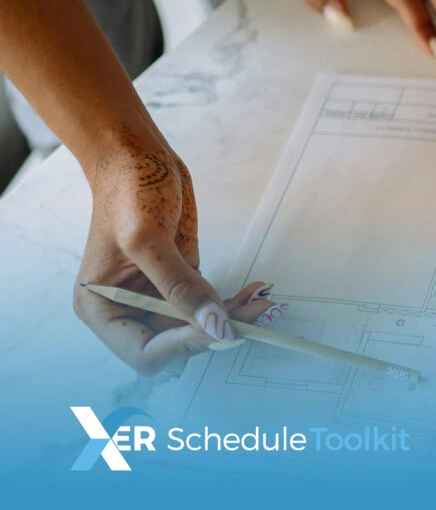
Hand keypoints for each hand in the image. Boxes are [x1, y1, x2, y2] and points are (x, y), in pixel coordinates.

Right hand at [73, 136, 276, 374]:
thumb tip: (214, 325)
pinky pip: (208, 305)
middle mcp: (127, 309)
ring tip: (260, 302)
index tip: (220, 329)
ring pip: (198, 327)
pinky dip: (232, 303)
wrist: (138, 158)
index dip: (184, 346)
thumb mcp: (149, 240)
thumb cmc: (128, 191)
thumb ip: (181, 287)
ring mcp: (156, 297)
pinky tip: (253, 292)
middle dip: (214, 333)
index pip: (145, 351)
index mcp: (101, 307)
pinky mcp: (181, 281)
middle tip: (253, 317)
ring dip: (231, 319)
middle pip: (176, 344)